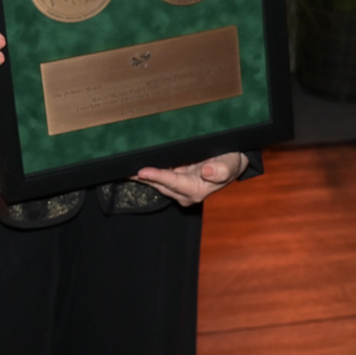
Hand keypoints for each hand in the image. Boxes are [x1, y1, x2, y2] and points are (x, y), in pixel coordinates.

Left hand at [131, 152, 248, 206]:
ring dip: (141, 175)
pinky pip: (159, 177)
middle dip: (141, 176)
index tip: (141, 171)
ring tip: (124, 165)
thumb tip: (207, 172)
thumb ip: (221, 170)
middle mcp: (185, 193)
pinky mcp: (176, 181)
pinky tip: (136, 164)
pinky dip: (148, 171)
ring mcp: (179, 188)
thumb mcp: (230, 163)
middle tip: (122, 166)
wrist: (232, 163)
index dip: (156, 176)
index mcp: (196, 190)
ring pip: (156, 182)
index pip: (172, 182)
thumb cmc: (231, 162)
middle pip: (159, 184)